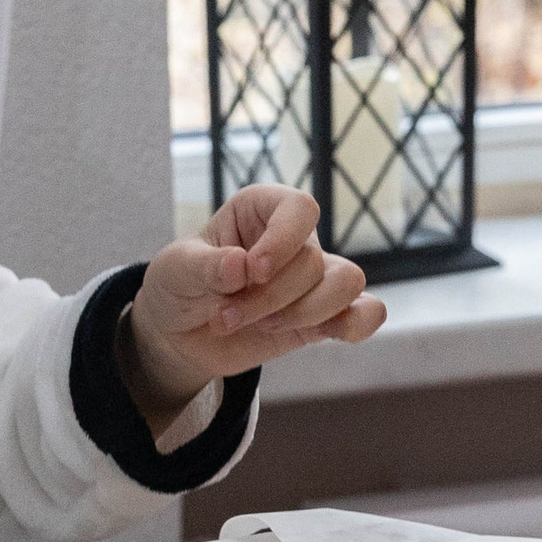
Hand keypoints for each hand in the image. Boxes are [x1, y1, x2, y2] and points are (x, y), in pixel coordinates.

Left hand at [122, 183, 386, 419]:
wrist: (179, 333)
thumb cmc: (179, 286)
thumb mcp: (176, 270)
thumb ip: (206, 266)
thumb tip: (241, 266)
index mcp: (261, 209)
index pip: (300, 208)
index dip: (283, 240)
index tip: (252, 272)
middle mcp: (295, 239)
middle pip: (312, 261)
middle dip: (269, 298)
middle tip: (224, 317)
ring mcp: (312, 280)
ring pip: (346, 284)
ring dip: (302, 314)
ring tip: (260, 327)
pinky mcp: (321, 318)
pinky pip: (364, 313)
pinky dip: (355, 325)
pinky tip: (322, 334)